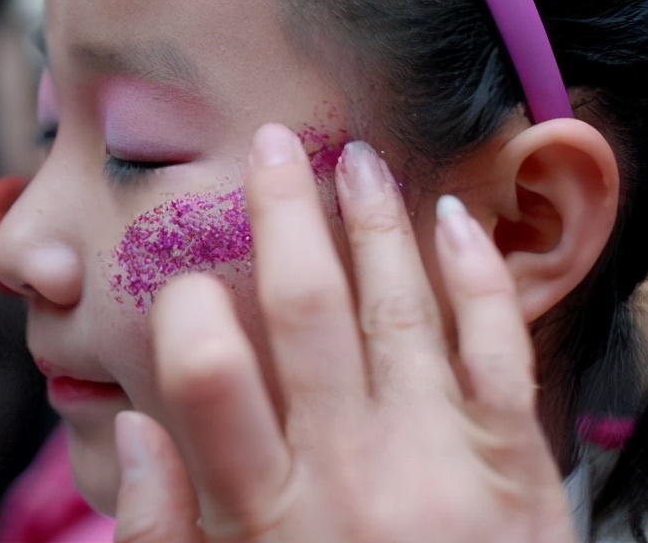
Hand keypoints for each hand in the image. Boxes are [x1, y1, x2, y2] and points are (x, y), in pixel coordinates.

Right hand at [113, 123, 578, 542]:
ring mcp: (440, 461)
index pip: (207, 377)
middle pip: (306, 310)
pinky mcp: (515, 463)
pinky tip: (452, 217)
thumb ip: (161, 528)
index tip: (184, 276)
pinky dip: (478, 275)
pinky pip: (499, 349)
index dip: (187, 308)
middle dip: (282, 213)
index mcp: (265, 511)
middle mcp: (350, 472)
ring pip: (399, 308)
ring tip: (352, 158)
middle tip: (269, 143)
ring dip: (372, 221)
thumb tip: (133, 425)